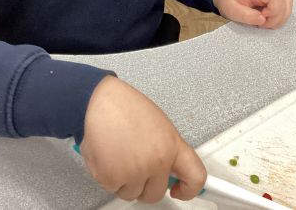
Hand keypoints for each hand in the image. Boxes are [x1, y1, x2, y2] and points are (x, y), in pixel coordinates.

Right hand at [80, 76, 206, 203]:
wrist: (101, 101)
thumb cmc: (126, 107)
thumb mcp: (159, 125)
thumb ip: (167, 149)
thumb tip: (170, 168)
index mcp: (172, 145)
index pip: (195, 177)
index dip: (189, 189)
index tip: (180, 190)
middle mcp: (156, 161)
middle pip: (156, 194)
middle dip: (146, 184)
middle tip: (136, 164)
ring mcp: (134, 172)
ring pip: (132, 193)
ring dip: (126, 181)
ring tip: (120, 153)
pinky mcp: (111, 178)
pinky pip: (113, 189)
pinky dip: (109, 177)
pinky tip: (109, 156)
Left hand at [213, 0, 292, 28]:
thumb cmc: (228, 1)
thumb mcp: (231, 10)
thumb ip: (245, 16)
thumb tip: (262, 19)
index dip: (273, 13)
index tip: (261, 18)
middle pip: (286, 0)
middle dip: (278, 17)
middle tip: (262, 22)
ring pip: (289, 1)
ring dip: (281, 15)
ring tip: (265, 20)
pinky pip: (286, 1)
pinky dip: (281, 12)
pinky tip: (269, 16)